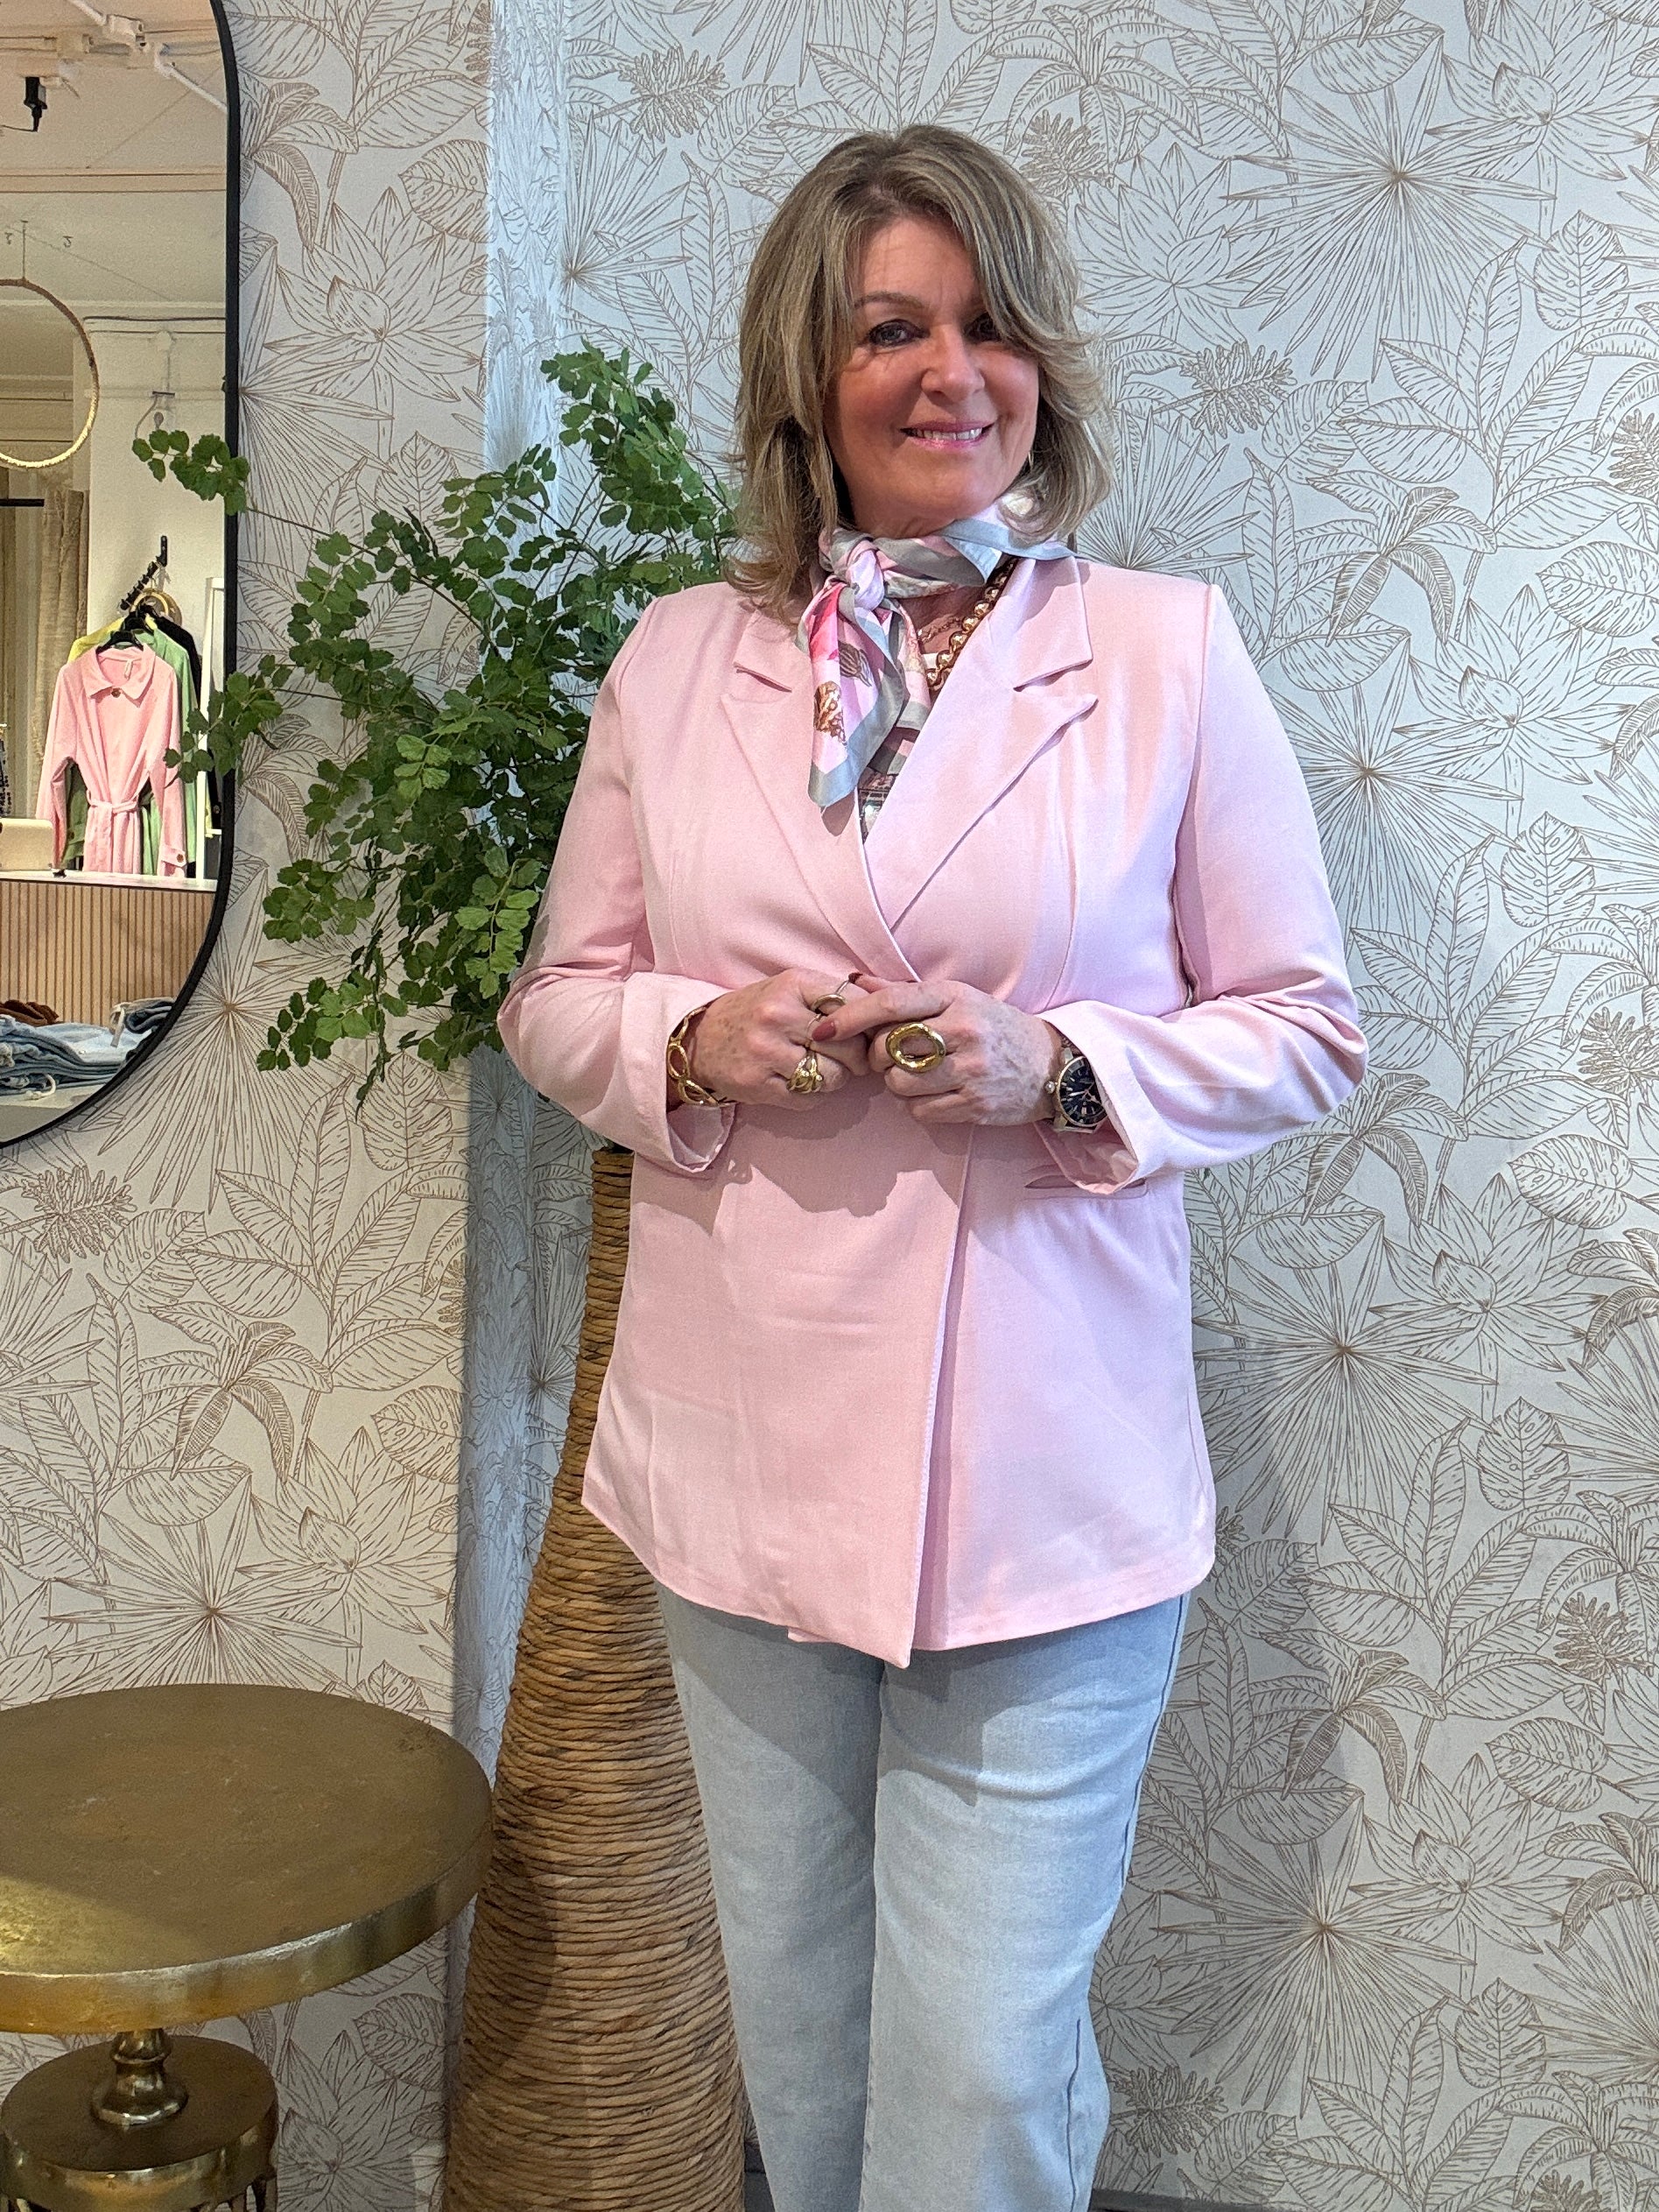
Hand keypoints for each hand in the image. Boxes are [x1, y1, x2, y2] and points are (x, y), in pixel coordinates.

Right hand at [683, 970, 869, 1110]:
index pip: (853, 1001)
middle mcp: (778, 1014)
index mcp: (791, 984)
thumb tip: (881, 1015)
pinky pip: (809, 1098)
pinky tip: (801, 1083)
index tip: (868, 1032)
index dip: (868, 1022)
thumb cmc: (755, 1013)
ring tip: (824, 1071)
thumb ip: (830, 997)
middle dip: (858, 1057)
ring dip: (836, 1079)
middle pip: (848, 1044)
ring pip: (832, 1075)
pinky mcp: (758, 1084)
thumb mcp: (788, 989)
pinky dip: (814, 1096)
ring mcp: (766, 1051)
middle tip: (853, 1060)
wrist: (699, 1040)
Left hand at [811, 976, 1061, 1125]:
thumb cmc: (993, 1027)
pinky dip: (919, 1106)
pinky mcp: (976, 1105)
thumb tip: (853, 981)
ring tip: (921, 1074)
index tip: (822, 1028)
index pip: (891, 1003)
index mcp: (955, 997)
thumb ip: (903, 992)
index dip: (850, 1017)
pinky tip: (938, 1093)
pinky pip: (920, 1111)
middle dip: (879, 1056)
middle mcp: (964, 1031)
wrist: (1050, 1065)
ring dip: (898, 1084)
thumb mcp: (956, 998)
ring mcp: (971, 1070)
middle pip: (888, 1048)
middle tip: (896, 1055)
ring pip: (899, 1084)